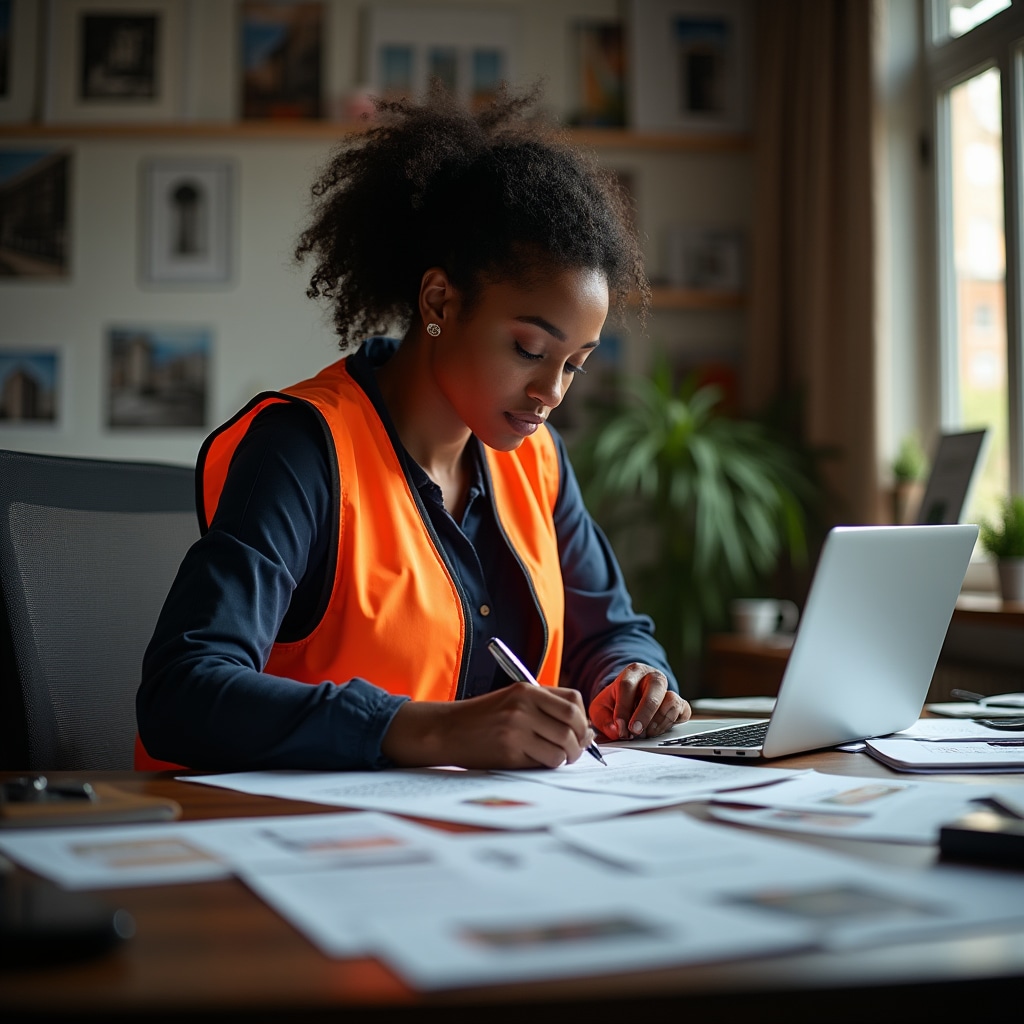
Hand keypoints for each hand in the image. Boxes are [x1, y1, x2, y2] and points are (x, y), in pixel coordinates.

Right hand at [381, 683, 594, 769]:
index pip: (573, 701)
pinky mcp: (510, 752)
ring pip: (562, 747)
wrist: (447, 730)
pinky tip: (538, 761)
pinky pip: (544, 761)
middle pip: (572, 724)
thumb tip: (586, 731)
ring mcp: (516, 729)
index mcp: (527, 690)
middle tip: (574, 750)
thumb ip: (546, 708)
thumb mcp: (513, 699)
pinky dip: (548, 765)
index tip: (580, 730)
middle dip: (580, 742)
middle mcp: (523, 706)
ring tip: (557, 758)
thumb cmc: (484, 717)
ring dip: (566, 757)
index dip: (582, 718)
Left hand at [589, 664, 689, 740]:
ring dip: (659, 720)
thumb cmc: (614, 704)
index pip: (627, 685)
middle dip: (645, 711)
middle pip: (655, 685)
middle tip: (635, 731)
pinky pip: (683, 711)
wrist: (628, 703)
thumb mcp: (601, 709)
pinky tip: (656, 731)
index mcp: (632, 672)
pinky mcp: (680, 704)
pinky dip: (671, 723)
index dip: (623, 708)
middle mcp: (653, 677)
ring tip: (646, 734)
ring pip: (672, 699)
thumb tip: (617, 731)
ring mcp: (668, 690)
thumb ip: (605, 721)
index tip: (620, 727)